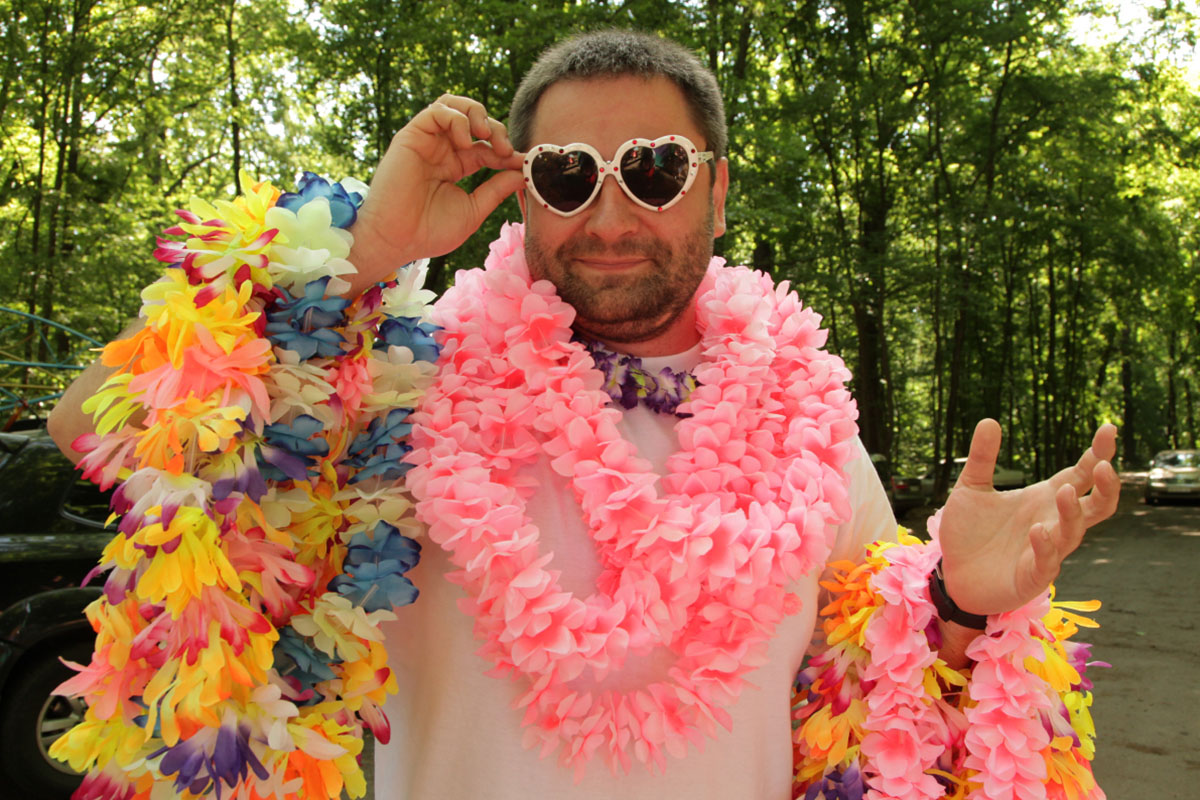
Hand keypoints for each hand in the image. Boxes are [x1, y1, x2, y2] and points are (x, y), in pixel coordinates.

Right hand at [346, 94, 526, 294]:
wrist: (398, 240)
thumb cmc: (430, 232)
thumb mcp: (474, 209)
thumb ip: (497, 189)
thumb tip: (523, 172)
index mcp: (456, 166)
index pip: (486, 148)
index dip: (506, 151)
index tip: (523, 162)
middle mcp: (442, 150)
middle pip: (473, 120)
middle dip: (496, 129)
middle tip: (505, 149)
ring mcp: (427, 142)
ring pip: (454, 105)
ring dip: (477, 114)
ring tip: (486, 136)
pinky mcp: (412, 136)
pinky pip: (438, 111)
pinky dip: (458, 119)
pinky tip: (465, 142)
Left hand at [938, 418, 1119, 615]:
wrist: (953, 576)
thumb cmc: (969, 533)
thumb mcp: (971, 488)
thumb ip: (982, 457)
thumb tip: (989, 419)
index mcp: (1043, 498)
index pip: (1080, 474)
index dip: (1097, 453)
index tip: (1108, 428)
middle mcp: (1053, 523)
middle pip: (1095, 505)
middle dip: (1107, 486)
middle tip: (1105, 465)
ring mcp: (1047, 551)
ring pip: (1074, 532)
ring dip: (1072, 512)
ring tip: (1062, 490)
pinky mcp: (1032, 576)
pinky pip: (1048, 562)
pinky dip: (1045, 546)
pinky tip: (1037, 530)